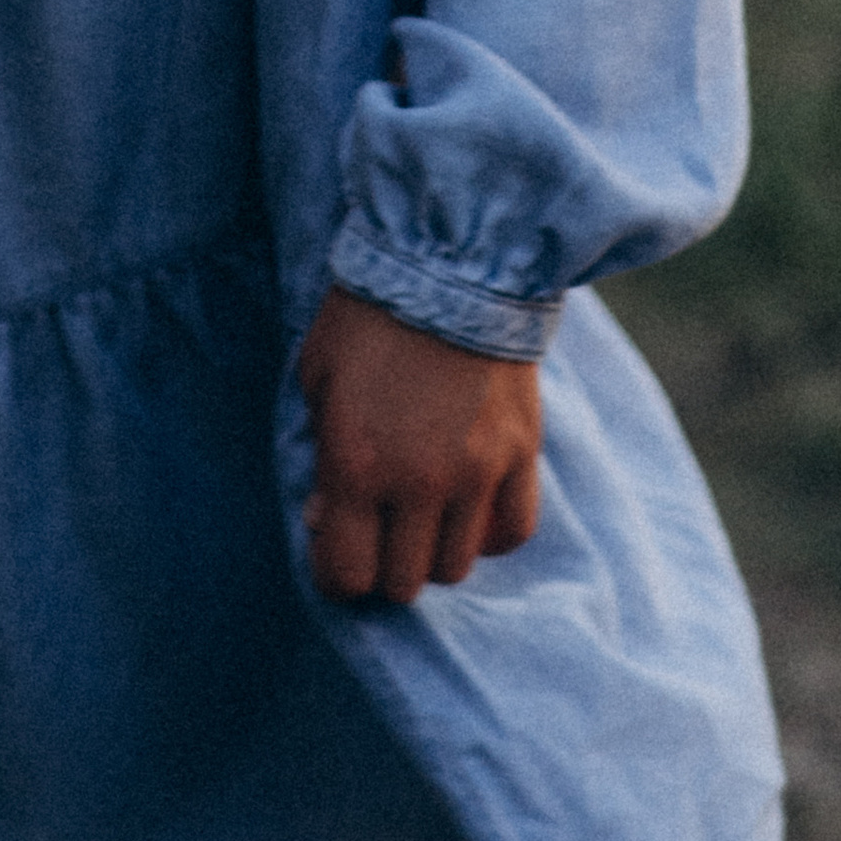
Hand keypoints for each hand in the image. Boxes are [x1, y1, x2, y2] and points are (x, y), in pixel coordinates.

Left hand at [296, 283, 541, 605]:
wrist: (453, 259)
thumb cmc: (370, 314)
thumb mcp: (318, 377)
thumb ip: (319, 454)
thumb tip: (324, 515)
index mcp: (358, 464)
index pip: (347, 576)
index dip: (334, 572)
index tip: (332, 546)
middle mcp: (419, 483)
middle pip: (404, 581)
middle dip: (381, 564)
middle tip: (375, 528)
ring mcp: (477, 473)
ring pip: (458, 566)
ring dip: (432, 550)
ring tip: (421, 513)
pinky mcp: (522, 454)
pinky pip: (513, 532)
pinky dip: (488, 533)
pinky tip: (469, 508)